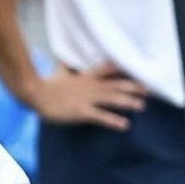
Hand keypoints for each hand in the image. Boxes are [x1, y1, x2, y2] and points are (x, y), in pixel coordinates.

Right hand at [32, 62, 147, 129]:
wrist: (35, 94)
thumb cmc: (46, 85)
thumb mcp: (58, 72)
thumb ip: (65, 66)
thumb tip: (63, 58)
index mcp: (86, 77)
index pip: (108, 69)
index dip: (123, 70)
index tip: (137, 69)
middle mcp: (91, 86)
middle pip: (116, 84)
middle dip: (133, 87)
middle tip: (149, 90)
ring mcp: (87, 99)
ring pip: (112, 99)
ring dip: (128, 102)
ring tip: (141, 106)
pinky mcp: (82, 111)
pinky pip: (101, 116)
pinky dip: (113, 120)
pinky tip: (124, 125)